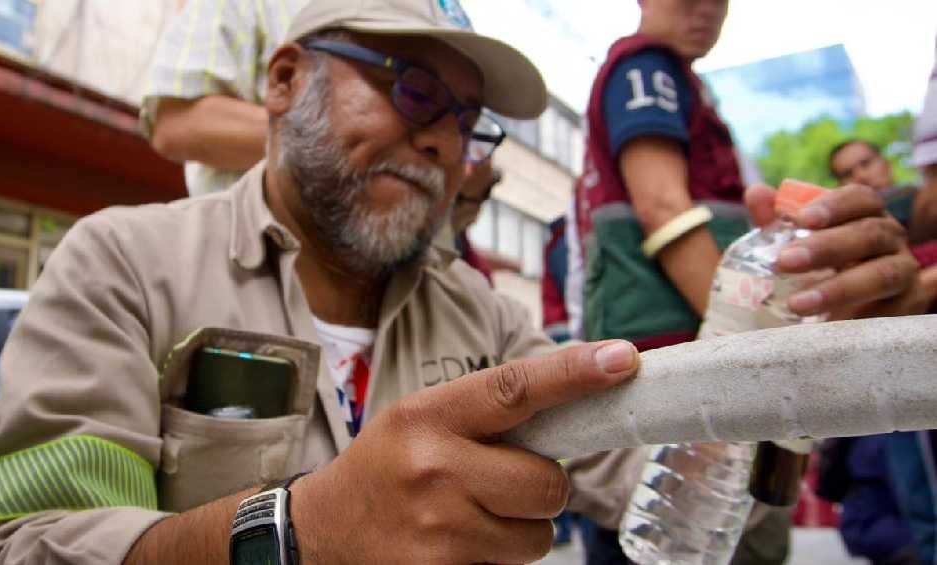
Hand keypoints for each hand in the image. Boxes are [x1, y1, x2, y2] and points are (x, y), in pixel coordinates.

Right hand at [290, 341, 638, 563]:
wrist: (321, 531)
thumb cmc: (384, 467)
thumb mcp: (419, 419)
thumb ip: (484, 413)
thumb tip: (571, 401)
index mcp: (429, 416)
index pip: (513, 388)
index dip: (573, 373)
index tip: (621, 359)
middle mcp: (434, 468)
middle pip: (547, 483)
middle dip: (542, 487)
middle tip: (506, 483)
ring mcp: (440, 528)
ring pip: (539, 534)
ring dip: (522, 527)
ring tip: (474, 516)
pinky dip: (499, 556)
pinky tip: (459, 543)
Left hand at [744, 183, 919, 318]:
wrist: (844, 310)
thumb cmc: (816, 266)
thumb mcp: (792, 243)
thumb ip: (774, 220)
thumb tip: (756, 194)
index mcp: (865, 215)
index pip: (859, 198)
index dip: (833, 205)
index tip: (801, 218)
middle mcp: (890, 239)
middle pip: (869, 234)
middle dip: (827, 247)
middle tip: (784, 262)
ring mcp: (903, 271)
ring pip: (883, 274)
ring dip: (839, 289)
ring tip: (797, 304)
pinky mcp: (908, 305)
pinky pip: (892, 311)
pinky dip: (861, 317)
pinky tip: (829, 325)